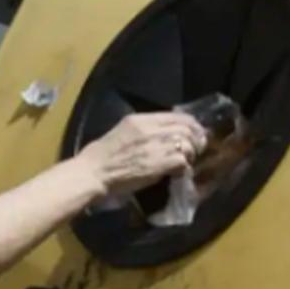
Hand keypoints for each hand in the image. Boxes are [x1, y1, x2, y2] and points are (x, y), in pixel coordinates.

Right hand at [76, 112, 207, 196]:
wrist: (93, 172)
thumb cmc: (103, 155)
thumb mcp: (122, 132)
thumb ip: (143, 130)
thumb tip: (164, 133)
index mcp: (140, 119)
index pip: (177, 116)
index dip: (192, 125)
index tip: (195, 133)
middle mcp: (150, 129)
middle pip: (186, 129)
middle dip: (196, 140)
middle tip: (195, 150)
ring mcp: (155, 146)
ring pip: (187, 144)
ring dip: (190, 154)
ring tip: (185, 162)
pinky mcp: (158, 164)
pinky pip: (182, 161)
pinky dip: (184, 167)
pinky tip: (178, 172)